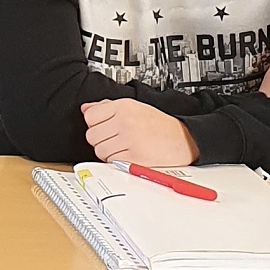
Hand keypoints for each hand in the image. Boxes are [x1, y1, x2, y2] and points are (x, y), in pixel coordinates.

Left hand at [80, 100, 197, 167]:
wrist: (183, 138)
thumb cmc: (159, 125)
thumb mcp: (134, 107)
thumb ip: (107, 107)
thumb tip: (86, 108)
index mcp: (123, 106)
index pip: (89, 116)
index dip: (94, 124)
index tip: (103, 127)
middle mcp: (125, 121)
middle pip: (91, 135)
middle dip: (100, 140)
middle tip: (113, 140)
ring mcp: (130, 139)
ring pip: (99, 151)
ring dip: (108, 153)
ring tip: (122, 148)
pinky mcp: (135, 157)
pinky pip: (111, 162)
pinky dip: (117, 162)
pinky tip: (128, 155)